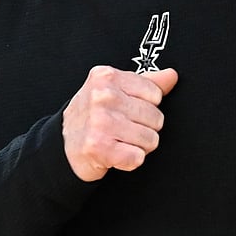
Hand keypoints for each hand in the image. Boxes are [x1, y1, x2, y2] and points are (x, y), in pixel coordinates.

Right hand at [62, 66, 177, 181]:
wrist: (63, 146)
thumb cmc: (92, 115)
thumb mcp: (114, 90)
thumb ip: (146, 82)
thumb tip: (171, 75)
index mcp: (107, 77)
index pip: (155, 94)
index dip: (147, 106)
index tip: (129, 110)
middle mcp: (103, 96)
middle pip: (156, 117)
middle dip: (145, 127)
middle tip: (124, 128)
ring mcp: (100, 122)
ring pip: (151, 139)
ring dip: (139, 145)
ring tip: (120, 141)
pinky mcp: (99, 147)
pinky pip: (137, 157)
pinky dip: (130, 160)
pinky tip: (116, 153)